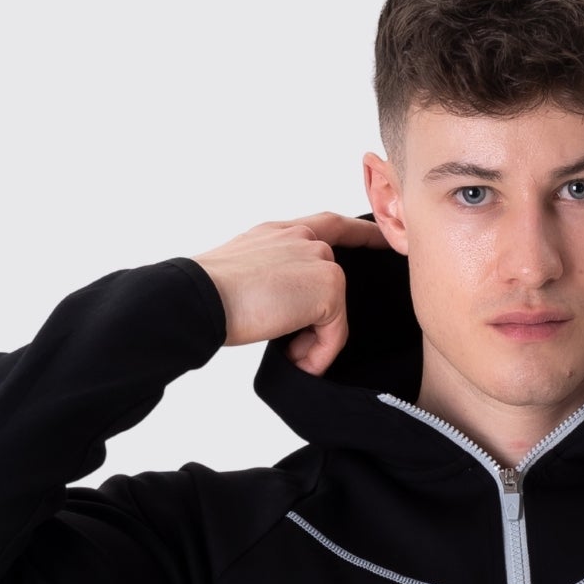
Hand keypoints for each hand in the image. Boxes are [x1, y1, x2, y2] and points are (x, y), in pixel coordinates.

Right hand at [191, 213, 389, 371]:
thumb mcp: (247, 271)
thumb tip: (291, 310)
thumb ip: (276, 276)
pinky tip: (295, 358)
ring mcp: (319, 259)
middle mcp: (303, 238)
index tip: (382, 237)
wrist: (201, 296)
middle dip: (318, 325)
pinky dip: (317, 354)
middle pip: (333, 286)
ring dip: (313, 344)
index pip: (330, 225)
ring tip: (285, 352)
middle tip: (289, 347)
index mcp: (281, 232)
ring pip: (334, 315)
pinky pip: (335, 334)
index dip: (360, 232)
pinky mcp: (329, 286)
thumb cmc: (210, 291)